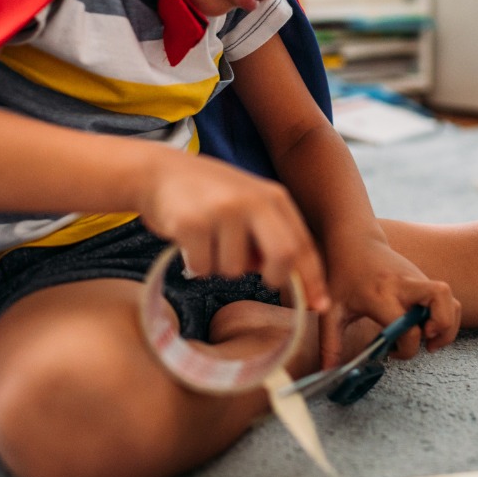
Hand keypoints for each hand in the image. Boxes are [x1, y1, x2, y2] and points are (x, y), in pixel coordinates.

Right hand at [137, 150, 329, 312]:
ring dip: (221, 267)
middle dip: (275, 277)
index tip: (319, 305)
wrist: (158, 172)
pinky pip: (203, 268)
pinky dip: (196, 264)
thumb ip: (270, 235)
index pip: (303, 245)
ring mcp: (223, 211)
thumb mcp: (248, 205)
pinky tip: (188, 241)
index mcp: (273, 198)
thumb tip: (287, 278)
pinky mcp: (193, 224)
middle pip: (284, 255)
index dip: (313, 279)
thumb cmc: (207, 195)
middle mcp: (252, 201)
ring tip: (208, 240)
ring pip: (236, 270)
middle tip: (261, 278)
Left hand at [318, 235, 460, 368]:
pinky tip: (428, 326)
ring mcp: (418, 279)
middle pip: (442, 300)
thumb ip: (330, 344)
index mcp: (381, 295)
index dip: (405, 349)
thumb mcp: (330, 311)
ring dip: (448, 324)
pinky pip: (447, 298)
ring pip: (450, 299)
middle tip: (426, 343)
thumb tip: (327, 373)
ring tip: (430, 338)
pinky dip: (446, 315)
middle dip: (442, 329)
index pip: (407, 327)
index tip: (390, 352)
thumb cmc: (341, 276)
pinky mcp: (423, 279)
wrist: (354, 240)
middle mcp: (405, 285)